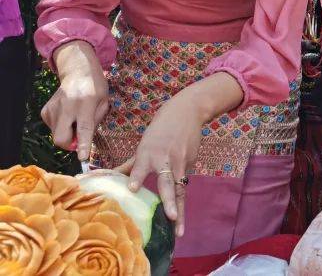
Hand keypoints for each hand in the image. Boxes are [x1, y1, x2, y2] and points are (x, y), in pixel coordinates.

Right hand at [41, 41, 108, 161]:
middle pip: (61, 138)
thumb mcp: (104, 103)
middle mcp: (67, 106)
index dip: (83, 144)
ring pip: (56, 135)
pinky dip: (60, 126)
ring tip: (75, 118)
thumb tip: (83, 144)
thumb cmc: (95, 88)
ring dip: (67, 133)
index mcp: (86, 104)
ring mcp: (53, 108)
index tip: (82, 158)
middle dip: (69, 144)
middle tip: (78, 137)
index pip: (84, 128)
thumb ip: (95, 123)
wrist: (78, 72)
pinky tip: (67, 115)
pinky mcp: (45, 110)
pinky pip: (52, 128)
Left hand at [115, 93, 206, 237]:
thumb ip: (132, 165)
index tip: (133, 189)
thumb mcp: (145, 144)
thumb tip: (109, 177)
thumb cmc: (161, 129)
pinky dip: (179, 203)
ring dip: (178, 211)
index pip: (142, 167)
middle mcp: (166, 160)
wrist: (188, 112)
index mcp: (149, 153)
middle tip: (170, 217)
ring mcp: (181, 164)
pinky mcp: (191, 165)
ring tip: (178, 230)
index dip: (137, 178)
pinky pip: (183, 186)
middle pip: (168, 184)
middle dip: (169, 202)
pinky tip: (178, 220)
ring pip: (180, 191)